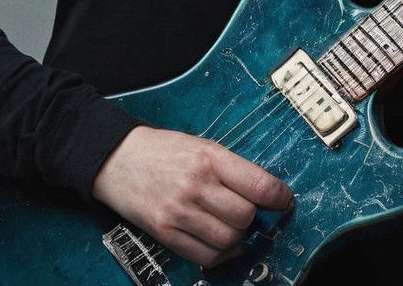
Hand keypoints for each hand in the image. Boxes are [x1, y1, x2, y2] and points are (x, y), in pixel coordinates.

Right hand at [92, 125, 292, 267]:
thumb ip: (230, 169)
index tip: (284, 201)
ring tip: (233, 226)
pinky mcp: (164, 233)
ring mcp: (179, 211)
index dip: (279, 197)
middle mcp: (195, 185)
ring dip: (238, 238)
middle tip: (249, 211)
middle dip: (253, 217)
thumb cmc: (164, 150)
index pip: (258, 185)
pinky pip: (204, 256)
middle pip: (245, 216)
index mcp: (209, 157)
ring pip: (228, 240)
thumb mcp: (201, 146)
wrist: (117, 158)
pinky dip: (221, 255)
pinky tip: (221, 244)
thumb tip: (264, 194)